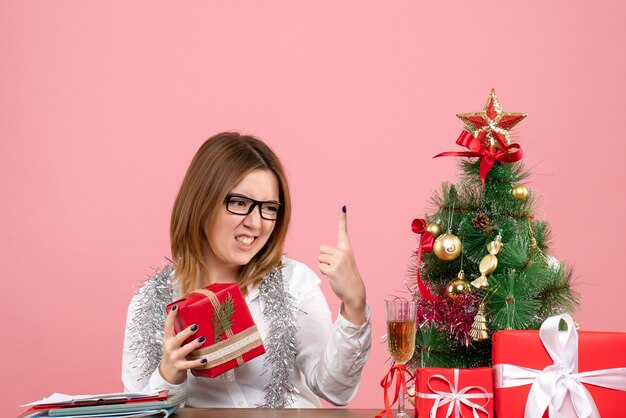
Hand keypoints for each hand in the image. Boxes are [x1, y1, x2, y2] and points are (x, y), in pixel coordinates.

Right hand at [158, 305, 207, 384]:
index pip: (167, 326)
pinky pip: (189, 364)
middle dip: (186, 332)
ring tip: (202, 340)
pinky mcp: (179, 367)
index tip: (175, 307)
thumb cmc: (173, 354)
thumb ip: (181, 334)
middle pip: (178, 338)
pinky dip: (197, 362)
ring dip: (193, 345)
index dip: (171, 316)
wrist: (167, 374)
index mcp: (168, 340)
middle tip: (195, 326)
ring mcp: (174, 357)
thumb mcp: (173, 343)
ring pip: (184, 350)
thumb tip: (195, 320)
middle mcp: (170, 347)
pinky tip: (205, 359)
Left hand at [318, 206, 366, 324]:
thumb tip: (322, 251)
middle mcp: (343, 252)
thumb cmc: (347, 276)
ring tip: (334, 271)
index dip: (343, 218)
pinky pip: (320, 267)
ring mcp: (338, 261)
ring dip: (323, 265)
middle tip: (334, 266)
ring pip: (320, 258)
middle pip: (322, 248)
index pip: (343, 231)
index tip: (343, 207)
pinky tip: (333, 277)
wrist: (354, 291)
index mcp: (347, 248)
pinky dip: (324, 272)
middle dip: (324, 257)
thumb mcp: (344, 261)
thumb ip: (335, 254)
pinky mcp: (332, 270)